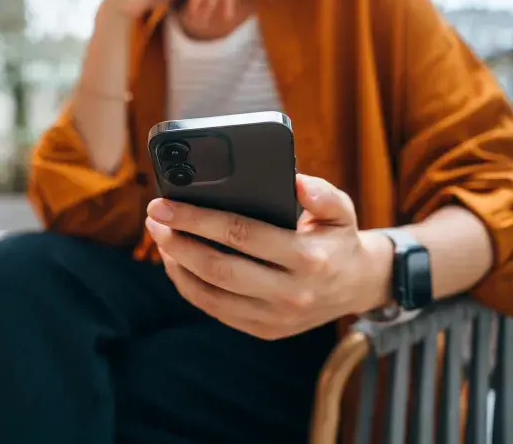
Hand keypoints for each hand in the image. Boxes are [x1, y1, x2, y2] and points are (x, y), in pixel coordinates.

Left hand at [145, 174, 393, 339]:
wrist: (358, 287)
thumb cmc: (338, 239)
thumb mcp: (341, 210)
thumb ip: (321, 193)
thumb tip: (294, 180)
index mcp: (308, 258)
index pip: (241, 234)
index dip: (197, 218)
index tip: (165, 203)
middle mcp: (290, 292)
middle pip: (217, 267)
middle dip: (177, 241)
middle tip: (154, 218)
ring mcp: (275, 317)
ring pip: (209, 293)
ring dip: (176, 264)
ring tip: (160, 236)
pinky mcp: (263, 330)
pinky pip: (213, 309)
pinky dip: (188, 285)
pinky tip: (176, 261)